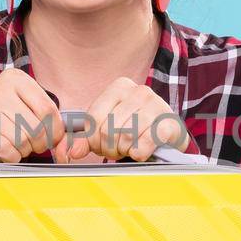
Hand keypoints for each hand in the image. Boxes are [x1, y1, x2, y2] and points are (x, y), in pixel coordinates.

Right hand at [0, 68, 69, 162]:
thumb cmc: (8, 111)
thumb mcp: (27, 100)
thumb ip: (46, 112)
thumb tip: (64, 136)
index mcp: (16, 79)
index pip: (47, 109)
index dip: (55, 130)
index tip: (53, 137)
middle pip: (35, 127)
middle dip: (40, 143)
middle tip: (36, 144)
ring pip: (21, 139)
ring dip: (25, 149)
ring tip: (20, 145)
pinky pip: (5, 149)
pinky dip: (11, 156)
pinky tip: (8, 151)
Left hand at [66, 78, 187, 161]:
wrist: (169, 132)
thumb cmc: (135, 127)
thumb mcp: (108, 127)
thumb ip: (87, 138)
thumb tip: (71, 152)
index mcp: (119, 87)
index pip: (94, 118)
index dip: (93, 139)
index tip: (100, 145)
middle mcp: (138, 91)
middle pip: (108, 129)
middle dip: (109, 147)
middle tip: (116, 150)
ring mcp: (155, 104)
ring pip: (125, 137)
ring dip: (124, 151)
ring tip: (129, 149)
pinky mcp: (168, 122)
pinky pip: (144, 144)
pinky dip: (139, 153)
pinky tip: (141, 152)